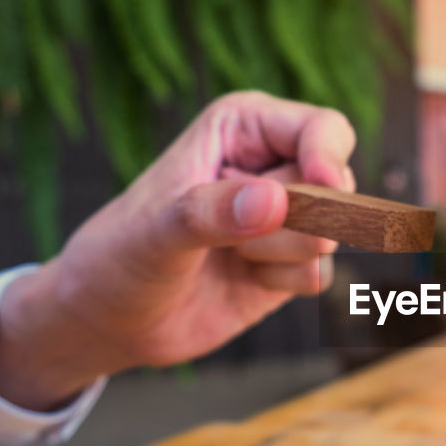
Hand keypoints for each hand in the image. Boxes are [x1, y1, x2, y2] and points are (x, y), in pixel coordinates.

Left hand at [0, 91, 355, 411]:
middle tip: (223, 234)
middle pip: (334, 187)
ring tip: (223, 253)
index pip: (324, 128)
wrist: (112, 319)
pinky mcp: (296, 262)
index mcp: (245, 126)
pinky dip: (281, 285)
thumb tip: (275, 204)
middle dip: (284, 221)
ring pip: (329, 234)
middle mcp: (275, 164)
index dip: (329, 159)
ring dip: (275, 255)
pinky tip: (242, 279)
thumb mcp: (156, 231)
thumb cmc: (122, 257)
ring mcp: (290, 216)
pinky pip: (322, 272)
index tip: (319, 186)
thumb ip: (213, 213)